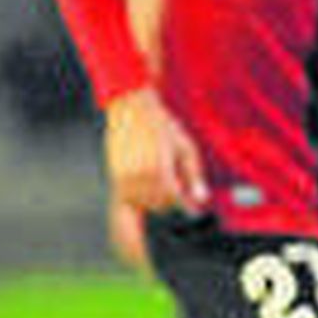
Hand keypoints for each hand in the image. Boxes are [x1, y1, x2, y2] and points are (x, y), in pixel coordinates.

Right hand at [104, 86, 208, 215]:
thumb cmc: (163, 127)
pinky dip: (140, 197)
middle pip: (158, 204)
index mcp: (159, 169)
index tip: (192, 207)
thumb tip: (201, 199)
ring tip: (161, 181)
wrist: (134, 110)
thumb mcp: (186, 148)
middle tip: (177, 187)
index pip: (172, 199)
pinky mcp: (115, 175)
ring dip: (155, 200)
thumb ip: (194, 175)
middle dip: (170, 200)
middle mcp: (140, 175)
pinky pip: (128, 198)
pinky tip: (148, 184)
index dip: (184, 204)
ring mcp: (124, 176)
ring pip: (143, 203)